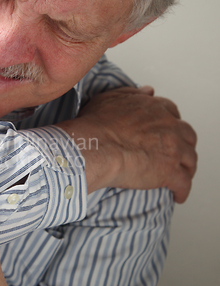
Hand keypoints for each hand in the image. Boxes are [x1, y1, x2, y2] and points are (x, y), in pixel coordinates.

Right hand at [57, 86, 197, 202]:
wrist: (95, 146)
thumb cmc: (97, 125)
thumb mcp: (110, 98)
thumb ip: (131, 93)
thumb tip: (148, 91)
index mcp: (155, 109)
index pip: (171, 113)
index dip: (169, 123)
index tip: (165, 130)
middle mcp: (168, 126)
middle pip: (186, 135)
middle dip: (183, 144)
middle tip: (175, 152)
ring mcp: (172, 149)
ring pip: (190, 159)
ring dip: (187, 167)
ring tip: (180, 174)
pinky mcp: (170, 171)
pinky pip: (184, 183)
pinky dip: (182, 190)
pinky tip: (177, 194)